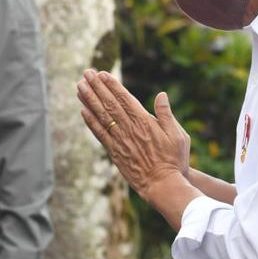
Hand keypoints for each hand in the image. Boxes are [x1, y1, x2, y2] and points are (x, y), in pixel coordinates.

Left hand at [76, 69, 191, 198]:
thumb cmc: (174, 160)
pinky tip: (83, 110)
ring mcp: (120, 141)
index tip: (102, 74)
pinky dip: (90, 122)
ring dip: (89, 100)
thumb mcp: (178, 135)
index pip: (124, 98)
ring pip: (101, 116)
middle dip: (96, 87)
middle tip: (86, 73)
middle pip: (109, 104)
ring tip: (79, 86)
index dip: (112, 85)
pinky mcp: (114, 153)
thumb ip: (166, 114)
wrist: (163, 185)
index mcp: (145, 122)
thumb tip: (161, 95)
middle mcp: (129, 129)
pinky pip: (99, 134)